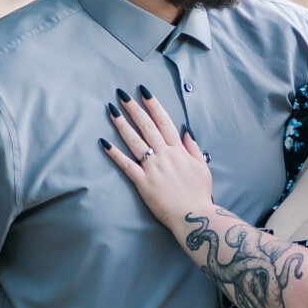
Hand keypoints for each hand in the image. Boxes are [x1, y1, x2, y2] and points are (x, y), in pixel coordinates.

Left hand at [100, 86, 212, 232]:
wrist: (194, 216)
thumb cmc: (199, 193)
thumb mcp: (202, 167)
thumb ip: (193, 147)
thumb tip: (185, 130)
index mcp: (179, 150)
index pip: (164, 121)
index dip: (154, 105)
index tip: (144, 92)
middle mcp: (165, 155)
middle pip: (147, 126)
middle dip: (134, 108)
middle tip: (122, 94)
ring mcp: (153, 168)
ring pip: (135, 141)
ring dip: (122, 124)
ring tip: (111, 110)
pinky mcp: (143, 183)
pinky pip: (126, 165)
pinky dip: (115, 154)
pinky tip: (104, 142)